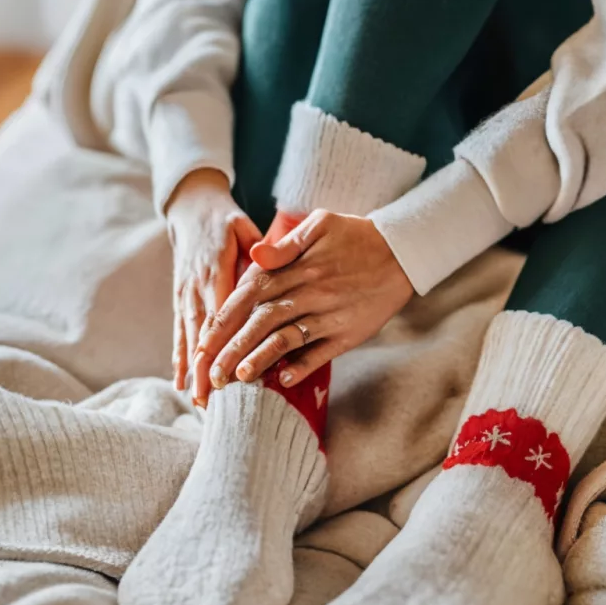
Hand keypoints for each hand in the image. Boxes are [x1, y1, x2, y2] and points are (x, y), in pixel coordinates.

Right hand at [166, 168, 260, 392]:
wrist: (189, 209)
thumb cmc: (224, 220)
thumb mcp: (243, 228)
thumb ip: (257, 249)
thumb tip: (269, 263)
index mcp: (215, 272)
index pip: (221, 316)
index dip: (223, 345)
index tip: (228, 371)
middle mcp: (197, 289)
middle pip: (201, 335)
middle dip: (204, 370)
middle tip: (211, 401)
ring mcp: (185, 296)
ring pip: (187, 339)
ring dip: (192, 372)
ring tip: (198, 402)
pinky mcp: (179, 300)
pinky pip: (178, 334)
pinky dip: (179, 359)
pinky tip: (181, 384)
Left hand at [193, 210, 413, 390]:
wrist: (401, 253)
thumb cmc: (356, 237)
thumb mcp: (321, 224)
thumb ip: (286, 244)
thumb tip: (253, 255)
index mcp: (297, 268)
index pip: (250, 294)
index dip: (225, 318)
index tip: (204, 340)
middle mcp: (310, 293)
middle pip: (261, 322)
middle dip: (232, 347)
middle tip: (211, 372)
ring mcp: (329, 315)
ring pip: (287, 339)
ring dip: (261, 359)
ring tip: (238, 378)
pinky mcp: (349, 333)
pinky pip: (322, 352)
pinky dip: (303, 366)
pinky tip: (284, 380)